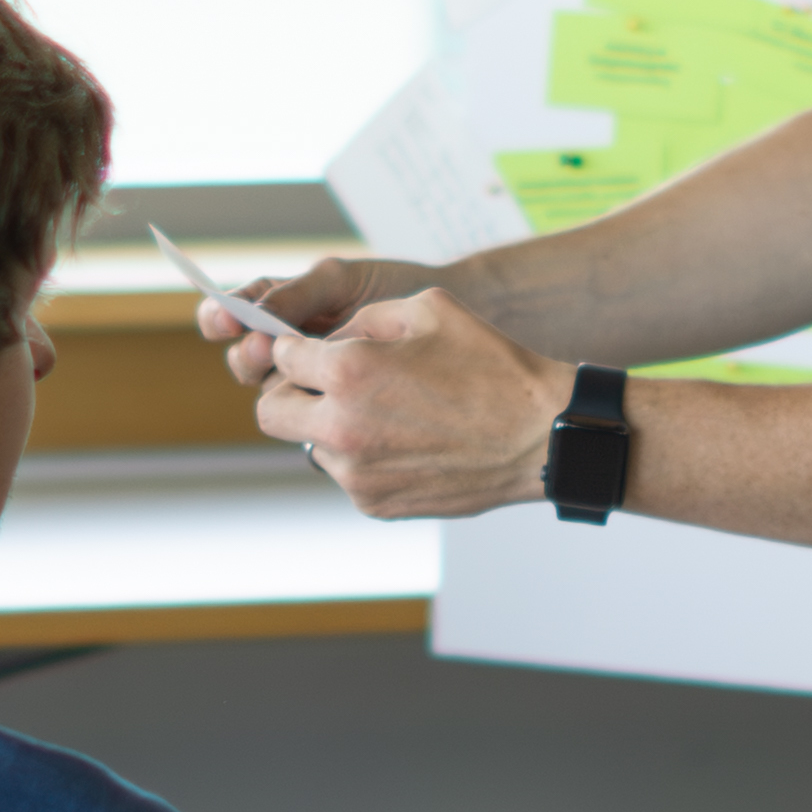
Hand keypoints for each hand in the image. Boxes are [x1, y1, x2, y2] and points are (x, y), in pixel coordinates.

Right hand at [204, 254, 437, 388]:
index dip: (219, 318)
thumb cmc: (394, 288)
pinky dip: (311, 407)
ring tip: (301, 369)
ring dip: (276, 382)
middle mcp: (285, 348)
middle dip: (247, 354)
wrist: (453, 314)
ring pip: (271, 393)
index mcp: (277, 308)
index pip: (229, 316)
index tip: (226, 318)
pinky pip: (307, 417)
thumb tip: (257, 313)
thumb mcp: (342, 281)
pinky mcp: (332, 411)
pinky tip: (327, 397)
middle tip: (264, 346)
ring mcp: (308, 381)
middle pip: (244, 361)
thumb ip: (297, 293)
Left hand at [252, 288, 573, 519]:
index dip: (295, 349)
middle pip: (271, 411)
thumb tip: (328, 340)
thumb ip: (363, 318)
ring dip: (331, 426)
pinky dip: (363, 457)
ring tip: (385, 413)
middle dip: (290, 393)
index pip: (280, 358)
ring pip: (309, 444)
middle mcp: (341, 425)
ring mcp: (355, 472)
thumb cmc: (491, 366)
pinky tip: (407, 441)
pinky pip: (346, 474)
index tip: (311, 352)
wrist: (540, 437)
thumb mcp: (427, 308)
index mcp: (348, 371)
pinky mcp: (373, 503)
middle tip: (322, 385)